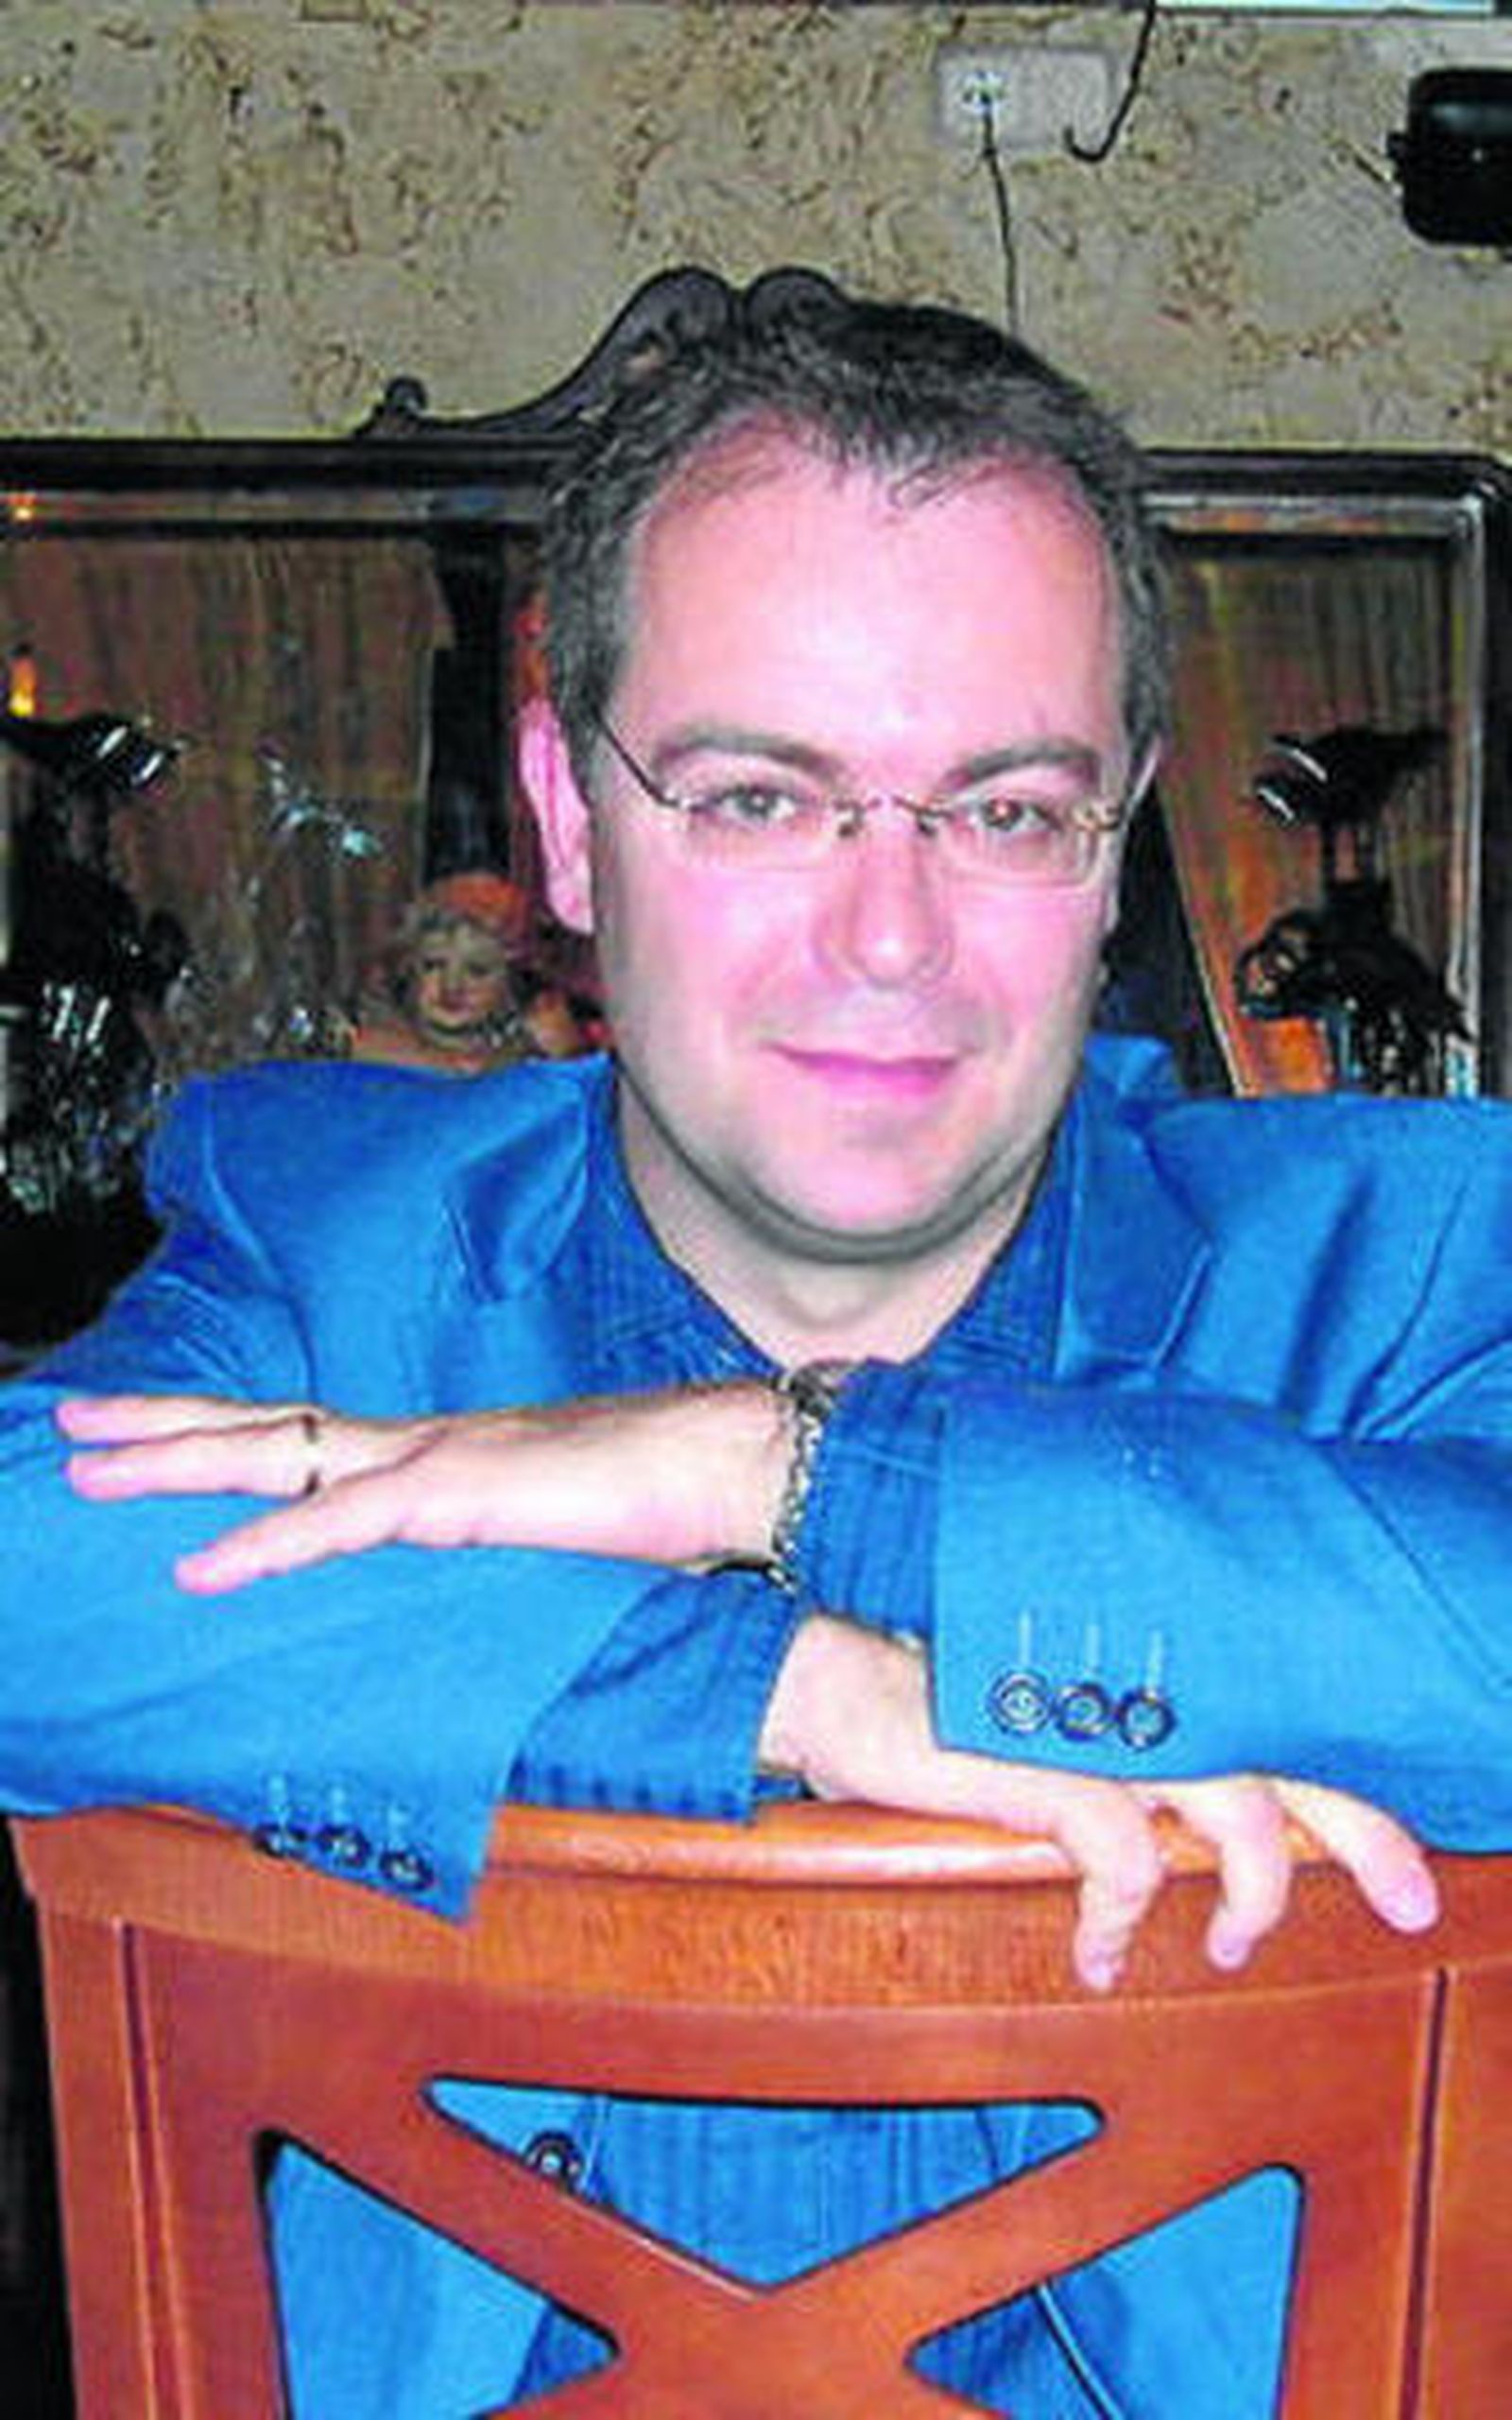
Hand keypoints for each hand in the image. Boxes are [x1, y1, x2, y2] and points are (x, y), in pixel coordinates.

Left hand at [56, 1383, 788, 1593]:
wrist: (731, 1462)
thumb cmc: (659, 1502)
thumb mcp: (550, 1533)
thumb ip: (492, 1552)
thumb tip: (468, 1584)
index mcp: (435, 1449)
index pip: (305, 1432)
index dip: (222, 1432)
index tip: (151, 1433)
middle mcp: (419, 1439)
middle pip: (264, 1423)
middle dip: (160, 1422)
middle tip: (71, 1423)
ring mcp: (435, 1458)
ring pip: (277, 1453)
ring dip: (176, 1463)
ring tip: (89, 1468)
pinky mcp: (462, 1496)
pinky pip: (341, 1524)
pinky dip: (264, 1546)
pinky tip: (200, 1569)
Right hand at [761, 1617, 1438, 1992]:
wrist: (828, 1662)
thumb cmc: (936, 1681)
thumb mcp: (1057, 1700)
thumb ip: (1135, 1722)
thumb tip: (1204, 1796)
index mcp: (1163, 1657)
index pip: (1293, 1705)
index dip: (1356, 1770)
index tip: (1399, 1838)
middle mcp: (1154, 1678)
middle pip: (1303, 1753)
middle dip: (1368, 1835)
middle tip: (1415, 1902)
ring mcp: (1110, 1716)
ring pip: (1244, 1816)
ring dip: (1252, 1898)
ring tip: (1224, 1949)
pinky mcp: (1053, 1762)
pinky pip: (1128, 1862)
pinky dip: (1120, 1919)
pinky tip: (1093, 1953)